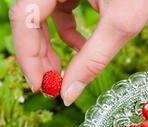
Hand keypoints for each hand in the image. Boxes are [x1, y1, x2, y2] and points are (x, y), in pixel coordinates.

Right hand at [9, 0, 147, 104]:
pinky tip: (82, 47)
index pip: (25, 17)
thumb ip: (93, 59)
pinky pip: (60, 11)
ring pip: (43, 17)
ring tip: (65, 72)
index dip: (28, 55)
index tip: (42, 87)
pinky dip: (68, 32)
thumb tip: (68, 95)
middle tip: (52, 85)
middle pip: (30, 18)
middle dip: (39, 54)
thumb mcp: (122, 24)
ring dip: (51, 46)